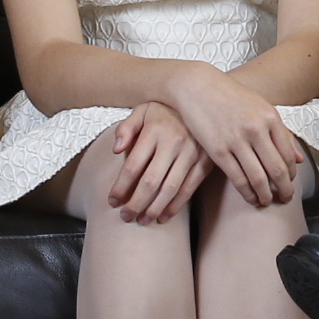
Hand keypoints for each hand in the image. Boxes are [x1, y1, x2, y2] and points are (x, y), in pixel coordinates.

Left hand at [103, 100, 206, 224]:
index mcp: (154, 130)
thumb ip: (126, 128)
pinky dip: (176, 205)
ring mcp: (192, 153)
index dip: (120, 187)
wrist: (202, 98)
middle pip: (150, 182)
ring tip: (143, 221)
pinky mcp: (206, 161)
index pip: (132, 166)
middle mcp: (173, 143)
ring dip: (155, 209)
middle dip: (136, 204)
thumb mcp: (142, 110)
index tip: (112, 202)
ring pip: (170, 189)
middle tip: (125, 217)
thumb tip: (116, 150)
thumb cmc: (166, 108)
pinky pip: (189, 188)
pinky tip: (164, 216)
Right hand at [166, 65, 308, 201]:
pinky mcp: (218, 150)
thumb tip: (300, 159)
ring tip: (267, 202)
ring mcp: (236, 140)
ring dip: (266, 195)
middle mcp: (256, 129)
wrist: (197, 87)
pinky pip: (237, 178)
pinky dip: (247, 193)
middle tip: (286, 199)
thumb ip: (281, 133)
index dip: (292, 173)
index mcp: (270, 117)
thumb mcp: (260, 108)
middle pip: (277, 169)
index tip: (291, 182)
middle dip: (284, 189)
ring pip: (258, 178)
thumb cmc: (230, 97)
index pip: (288, 154)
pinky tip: (250, 198)